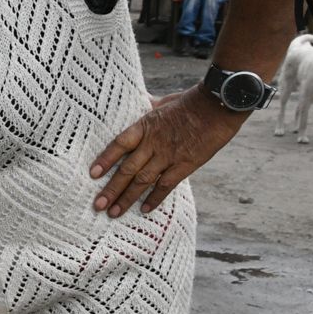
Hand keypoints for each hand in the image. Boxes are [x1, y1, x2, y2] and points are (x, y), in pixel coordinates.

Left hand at [89, 87, 247, 216]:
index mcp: (145, 126)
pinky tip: (144, 210)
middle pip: (127, 169)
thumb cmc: (192, 101)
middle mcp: (153, 143)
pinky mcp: (186, 164)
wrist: (220, 104)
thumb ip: (148, 108)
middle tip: (97, 205)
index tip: (92, 174)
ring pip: (143, 180)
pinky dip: (155, 198)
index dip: (105, 160)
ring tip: (113, 212)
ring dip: (126, 198)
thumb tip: (138, 103)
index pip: (119, 144)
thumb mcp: (164, 101)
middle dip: (111, 189)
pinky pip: (166, 185)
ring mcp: (169, 155)